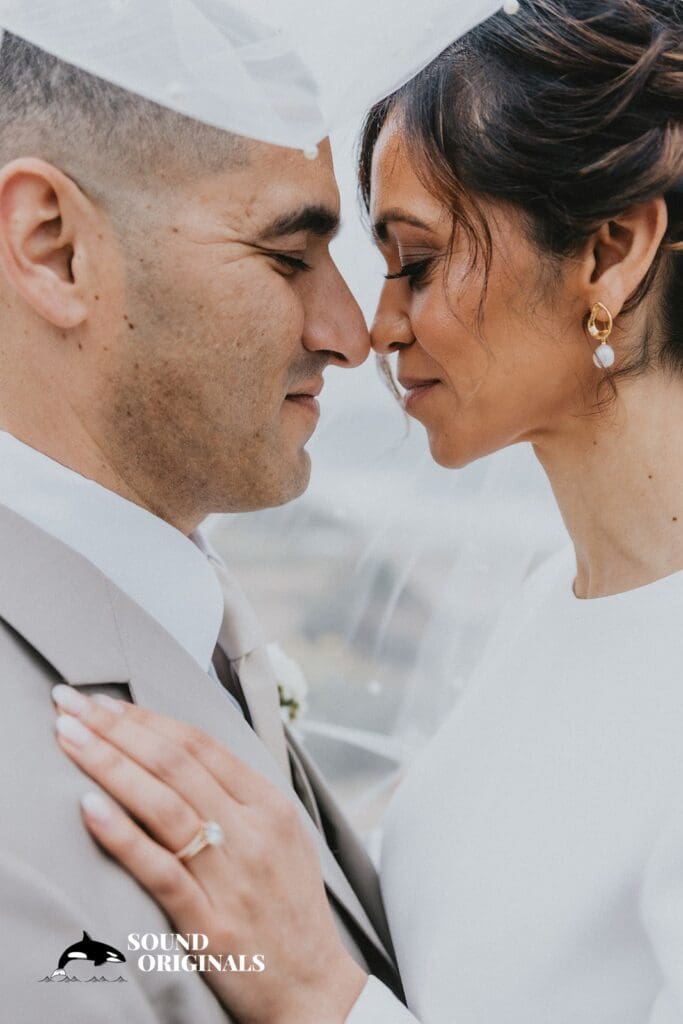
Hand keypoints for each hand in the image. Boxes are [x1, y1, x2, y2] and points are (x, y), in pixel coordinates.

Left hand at [51, 685, 366, 1023]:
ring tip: (68, 738)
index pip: (201, 744)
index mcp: (271, 805)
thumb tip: (181, 753)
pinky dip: (122, 835)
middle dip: (116, 728)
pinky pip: (159, 869)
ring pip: (163, 805)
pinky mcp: (211, 923)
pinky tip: (88, 808)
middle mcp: (253, 832)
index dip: (148, 718)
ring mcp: (232, 877)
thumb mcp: (283, 837)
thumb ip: (240, 796)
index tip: (106, 704)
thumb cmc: (290, 908)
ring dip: (109, 765)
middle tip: (71, 704)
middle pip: (175, 764)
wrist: (313, 988)